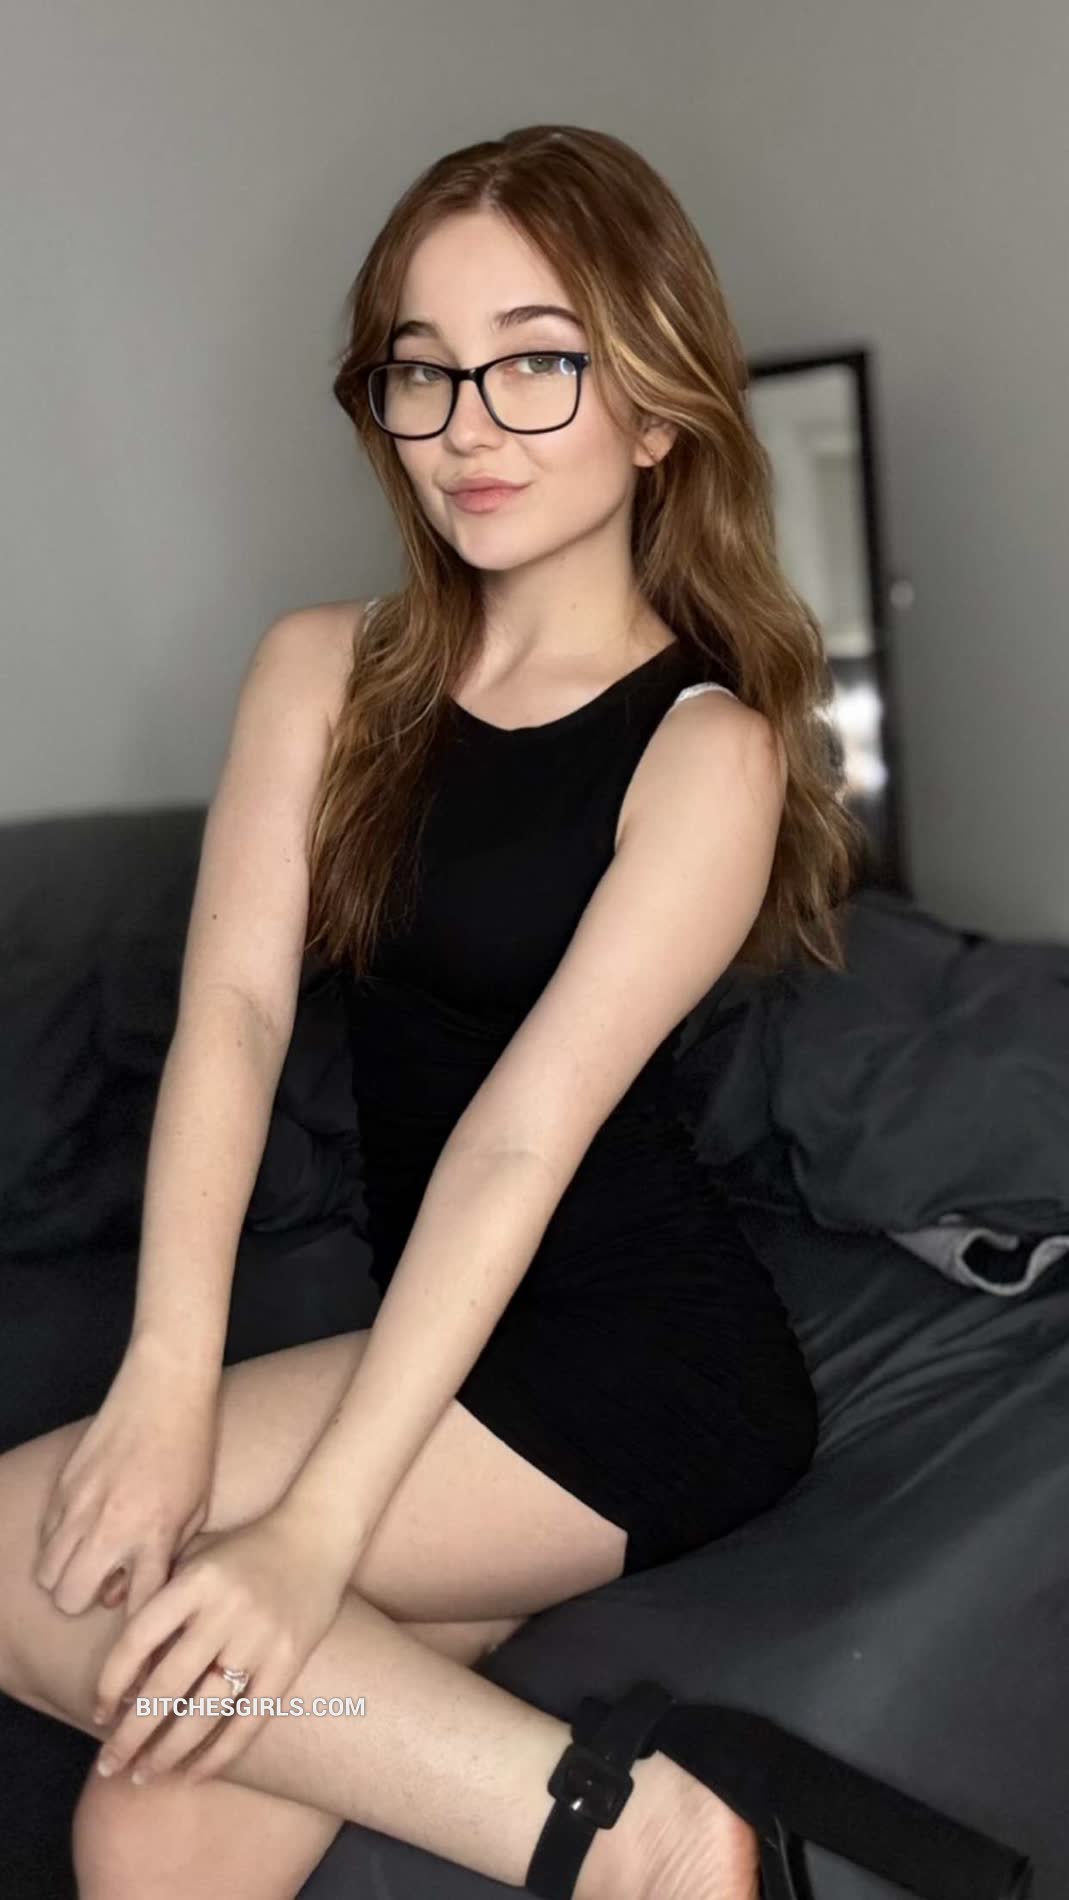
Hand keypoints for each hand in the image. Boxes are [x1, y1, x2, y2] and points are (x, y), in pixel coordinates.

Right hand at [35, 1335, 220, 1618]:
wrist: (164, 1390)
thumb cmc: (192, 1448)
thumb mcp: (197, 1508)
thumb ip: (167, 1555)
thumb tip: (126, 1592)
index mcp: (154, 1535)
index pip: (136, 1609)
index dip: (138, 1632)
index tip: (138, 1645)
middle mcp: (112, 1526)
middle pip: (71, 1599)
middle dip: (86, 1602)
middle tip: (105, 1586)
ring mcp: (80, 1506)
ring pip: (48, 1574)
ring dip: (67, 1576)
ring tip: (92, 1561)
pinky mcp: (63, 1486)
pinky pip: (45, 1537)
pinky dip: (59, 1544)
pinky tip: (84, 1530)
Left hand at [91, 1506, 351, 1784]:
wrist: (317, 1535)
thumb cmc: (246, 1551)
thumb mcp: (198, 1560)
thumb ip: (163, 1604)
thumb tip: (126, 1680)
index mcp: (196, 1581)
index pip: (137, 1640)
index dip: (110, 1682)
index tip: (99, 1713)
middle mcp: (225, 1610)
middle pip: (165, 1685)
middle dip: (131, 1732)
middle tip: (109, 1764)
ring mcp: (260, 1638)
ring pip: (204, 1711)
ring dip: (168, 1751)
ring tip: (144, 1774)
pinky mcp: (289, 1661)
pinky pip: (249, 1719)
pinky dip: (220, 1753)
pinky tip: (194, 1774)